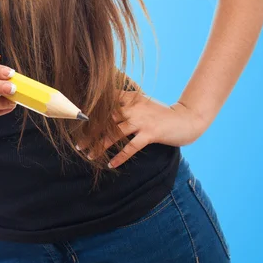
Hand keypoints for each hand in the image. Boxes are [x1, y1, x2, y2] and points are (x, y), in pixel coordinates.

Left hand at [76, 91, 204, 168]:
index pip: (106, 102)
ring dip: (100, 145)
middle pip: (106, 119)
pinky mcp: (150, 133)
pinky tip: (111, 164)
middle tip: (77, 141)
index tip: (77, 119)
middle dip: (90, 131)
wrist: (186, 119)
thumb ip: (127, 103)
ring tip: (89, 155)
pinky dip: (120, 156)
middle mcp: (134, 108)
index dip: (91, 110)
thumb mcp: (143, 102)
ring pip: (115, 133)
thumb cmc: (162, 113)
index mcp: (131, 98)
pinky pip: (131, 147)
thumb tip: (107, 109)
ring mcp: (142, 120)